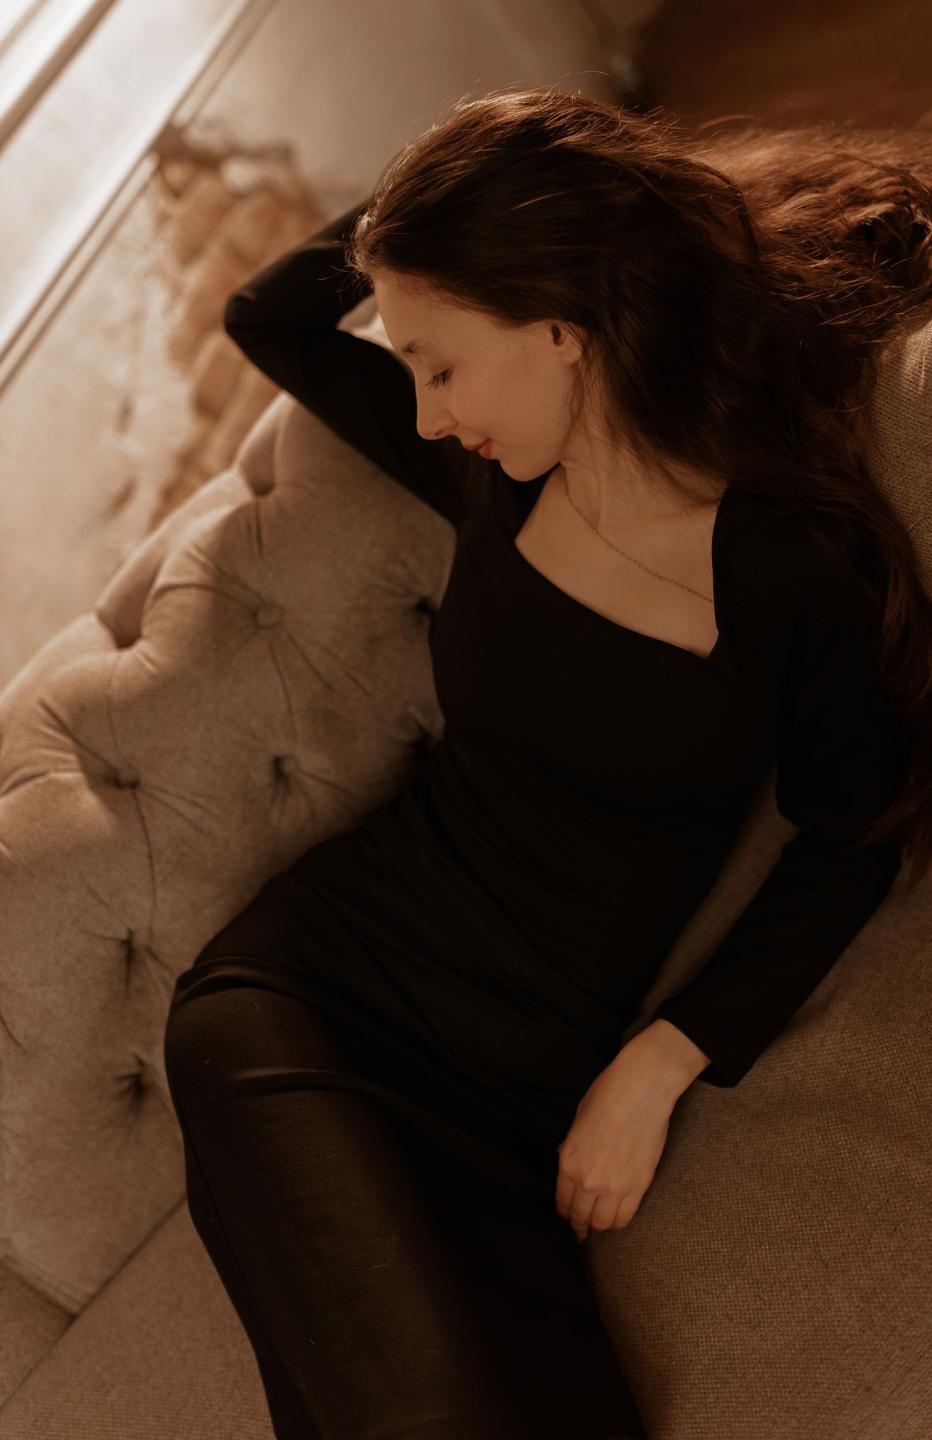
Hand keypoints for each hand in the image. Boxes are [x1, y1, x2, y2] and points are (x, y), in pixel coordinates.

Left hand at [555, 1042, 677, 1242]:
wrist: (640, 1090)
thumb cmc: (606, 1096)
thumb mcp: (578, 1121)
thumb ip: (571, 1147)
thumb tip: (568, 1160)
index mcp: (568, 1161)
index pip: (562, 1202)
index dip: (565, 1213)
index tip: (569, 1217)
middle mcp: (587, 1180)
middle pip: (581, 1217)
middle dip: (580, 1225)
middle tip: (582, 1230)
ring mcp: (614, 1186)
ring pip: (603, 1223)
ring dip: (600, 1225)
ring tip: (601, 1222)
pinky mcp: (638, 1186)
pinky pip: (625, 1217)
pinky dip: (620, 1221)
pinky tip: (618, 1217)